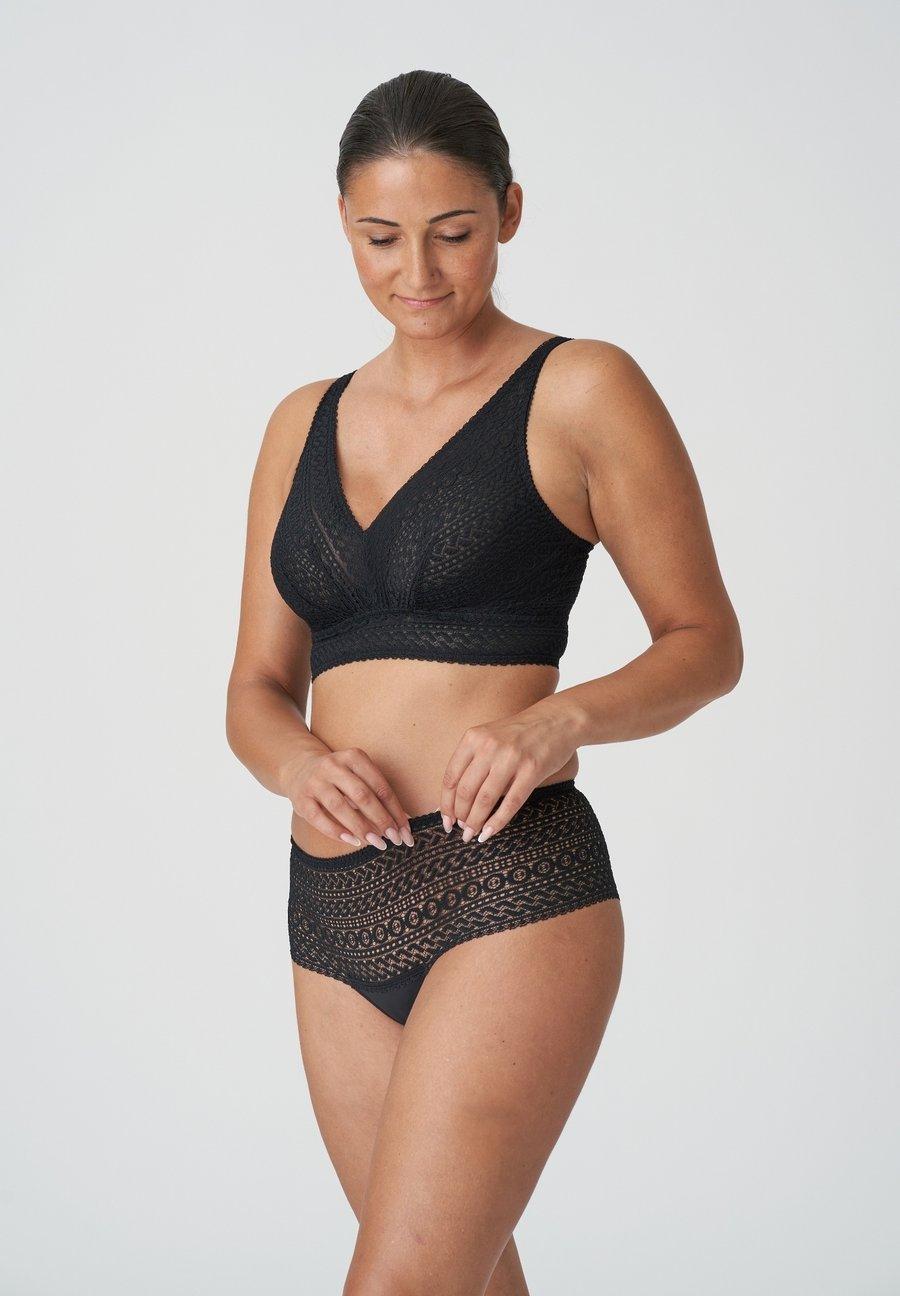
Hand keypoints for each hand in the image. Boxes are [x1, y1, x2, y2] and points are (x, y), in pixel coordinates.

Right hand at [283, 745, 414, 849]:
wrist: (299, 769)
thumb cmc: (340, 777)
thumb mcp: (358, 775)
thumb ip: (378, 795)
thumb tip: (403, 822)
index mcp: (353, 757)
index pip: (380, 786)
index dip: (395, 810)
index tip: (406, 830)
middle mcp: (333, 766)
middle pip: (362, 795)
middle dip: (381, 819)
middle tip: (395, 839)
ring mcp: (315, 782)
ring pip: (340, 807)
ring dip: (361, 828)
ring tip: (378, 843)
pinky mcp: (301, 799)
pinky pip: (319, 818)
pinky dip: (337, 832)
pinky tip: (353, 841)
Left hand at [438, 700, 581, 843]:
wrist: (557, 720)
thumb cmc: (520, 734)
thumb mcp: (489, 737)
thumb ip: (472, 761)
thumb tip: (455, 799)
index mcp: (473, 738)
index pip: (451, 778)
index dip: (446, 803)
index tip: (445, 820)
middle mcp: (488, 747)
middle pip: (465, 791)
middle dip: (460, 816)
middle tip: (460, 830)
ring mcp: (511, 758)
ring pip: (485, 799)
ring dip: (475, 822)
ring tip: (472, 834)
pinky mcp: (532, 770)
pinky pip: (510, 803)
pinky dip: (497, 822)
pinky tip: (489, 833)